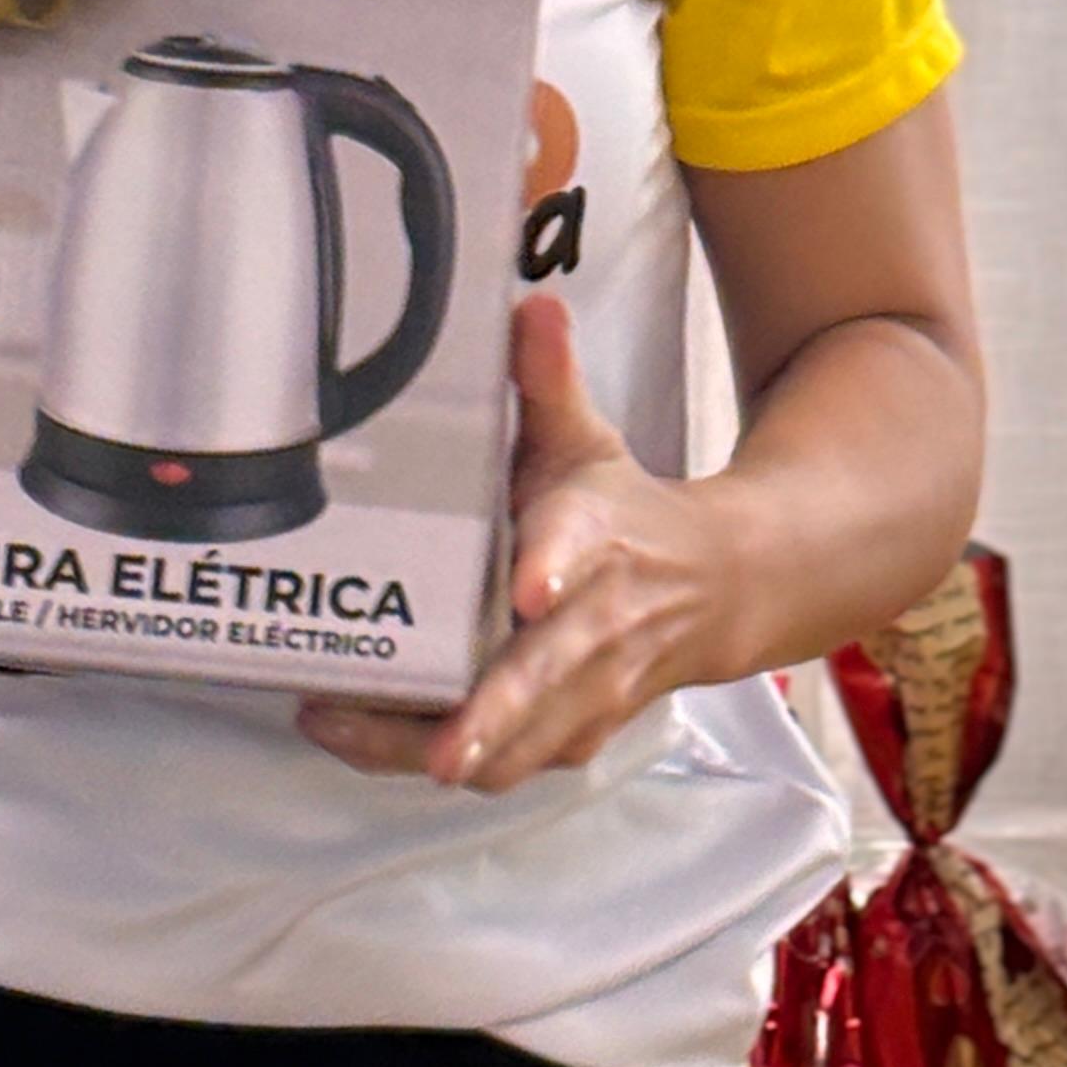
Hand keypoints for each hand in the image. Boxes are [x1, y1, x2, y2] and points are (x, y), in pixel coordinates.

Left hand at [298, 293, 750, 794]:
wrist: (716, 589)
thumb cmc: (624, 516)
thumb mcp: (585, 438)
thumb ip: (547, 377)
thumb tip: (529, 305)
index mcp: (596, 536)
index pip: (579, 550)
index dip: (554, 568)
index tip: (530, 589)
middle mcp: (597, 622)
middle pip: (547, 676)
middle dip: (495, 714)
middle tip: (442, 745)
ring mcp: (590, 688)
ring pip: (524, 739)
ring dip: (449, 747)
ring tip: (350, 730)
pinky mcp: (574, 732)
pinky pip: (514, 761)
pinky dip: (450, 759)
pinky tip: (367, 740)